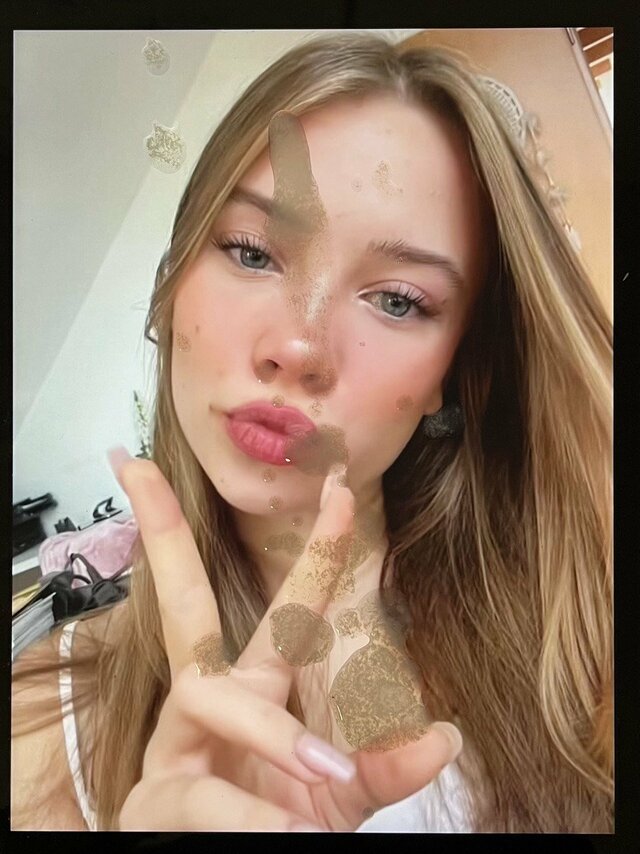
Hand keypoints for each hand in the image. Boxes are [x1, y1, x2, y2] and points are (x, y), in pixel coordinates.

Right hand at [110, 451, 461, 830]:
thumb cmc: (275, 819)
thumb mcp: (337, 797)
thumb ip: (384, 767)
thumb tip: (445, 735)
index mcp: (255, 688)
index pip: (290, 608)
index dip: (318, 550)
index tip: (339, 484)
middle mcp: (207, 698)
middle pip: (182, 603)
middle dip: (162, 532)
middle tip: (137, 467)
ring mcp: (176, 743)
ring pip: (214, 700)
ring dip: (273, 734)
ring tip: (327, 778)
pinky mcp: (157, 801)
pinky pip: (207, 797)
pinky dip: (257, 817)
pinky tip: (290, 831)